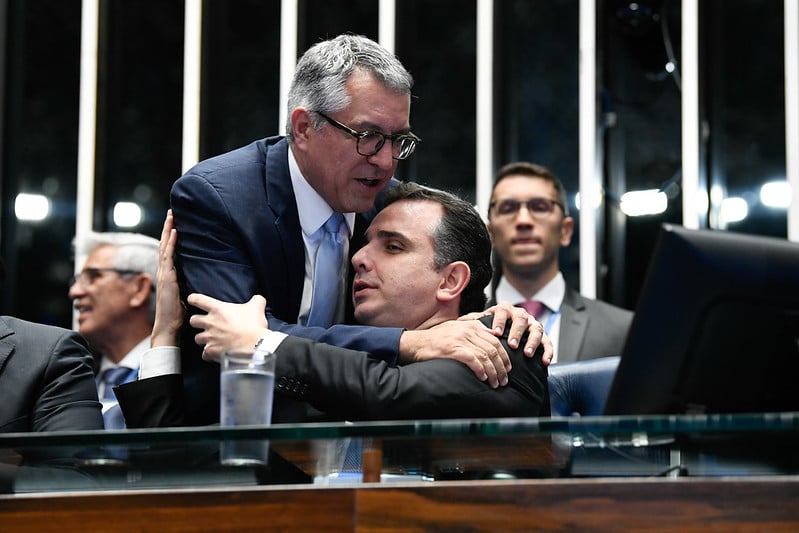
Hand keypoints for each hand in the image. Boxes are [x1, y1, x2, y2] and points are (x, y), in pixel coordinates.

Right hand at [151, 210, 183, 347]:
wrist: (169, 325)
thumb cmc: (177, 313)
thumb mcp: (184, 293)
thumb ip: (186, 283)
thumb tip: (196, 277)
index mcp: (168, 274)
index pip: (168, 250)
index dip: (169, 236)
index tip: (173, 222)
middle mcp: (164, 271)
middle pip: (164, 244)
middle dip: (167, 227)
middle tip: (171, 212)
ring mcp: (164, 274)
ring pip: (164, 247)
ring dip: (167, 230)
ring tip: (171, 216)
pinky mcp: (167, 278)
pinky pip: (168, 257)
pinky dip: (171, 243)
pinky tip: (174, 232)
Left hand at [187, 293, 269, 361]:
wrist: (255, 346)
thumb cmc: (254, 326)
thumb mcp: (257, 307)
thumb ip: (256, 300)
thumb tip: (258, 299)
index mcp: (218, 309)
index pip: (197, 300)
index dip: (193, 299)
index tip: (193, 300)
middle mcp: (210, 322)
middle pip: (193, 320)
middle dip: (197, 322)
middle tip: (206, 324)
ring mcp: (209, 337)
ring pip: (197, 338)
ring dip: (203, 339)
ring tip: (211, 340)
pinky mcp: (211, 351)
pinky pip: (204, 354)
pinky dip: (209, 354)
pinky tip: (215, 353)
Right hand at [398, 320, 509, 387]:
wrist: (416, 343)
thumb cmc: (435, 339)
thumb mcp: (456, 328)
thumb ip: (473, 330)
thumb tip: (492, 335)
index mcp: (471, 325)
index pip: (495, 340)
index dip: (504, 356)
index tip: (507, 368)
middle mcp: (468, 330)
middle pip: (493, 349)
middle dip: (501, 367)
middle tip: (504, 379)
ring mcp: (461, 339)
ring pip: (486, 356)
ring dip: (493, 372)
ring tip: (496, 383)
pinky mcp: (453, 349)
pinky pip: (474, 361)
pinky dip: (481, 370)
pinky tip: (483, 378)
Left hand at [460, 301, 552, 365]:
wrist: (509, 330)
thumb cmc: (494, 326)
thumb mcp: (484, 322)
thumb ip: (474, 321)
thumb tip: (459, 322)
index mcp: (505, 310)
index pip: (503, 311)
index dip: (500, 321)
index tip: (496, 333)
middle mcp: (521, 315)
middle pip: (521, 319)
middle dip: (517, 332)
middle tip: (512, 344)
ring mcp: (533, 325)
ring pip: (537, 330)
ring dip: (532, 342)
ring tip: (527, 353)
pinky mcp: (543, 336)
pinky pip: (548, 343)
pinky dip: (548, 352)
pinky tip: (545, 361)